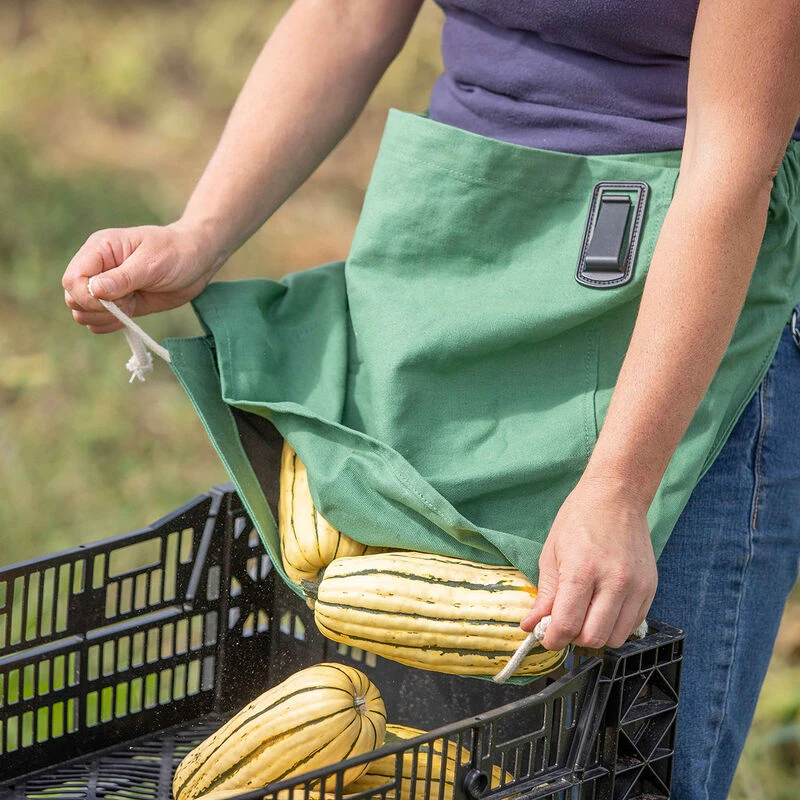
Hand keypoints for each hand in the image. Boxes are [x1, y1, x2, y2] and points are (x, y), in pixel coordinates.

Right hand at [62, 220, 221, 332]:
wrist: (198, 260)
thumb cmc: (176, 252)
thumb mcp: (151, 263)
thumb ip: (123, 278)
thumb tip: (96, 291)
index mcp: (99, 250)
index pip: (73, 279)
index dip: (87, 296)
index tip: (112, 301)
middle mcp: (98, 268)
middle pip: (74, 298)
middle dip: (97, 309)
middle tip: (127, 302)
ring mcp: (107, 288)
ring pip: (84, 312)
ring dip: (105, 318)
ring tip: (131, 305)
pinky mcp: (119, 304)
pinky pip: (100, 321)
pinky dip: (112, 324)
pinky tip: (132, 313)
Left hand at [520, 476, 656, 650]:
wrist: (615, 496)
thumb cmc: (578, 520)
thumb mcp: (551, 554)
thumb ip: (544, 595)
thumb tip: (530, 626)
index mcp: (582, 571)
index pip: (567, 625)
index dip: (552, 639)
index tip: (546, 637)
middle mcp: (613, 582)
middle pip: (594, 638)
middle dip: (574, 638)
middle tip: (565, 623)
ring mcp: (636, 586)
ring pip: (616, 637)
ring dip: (597, 634)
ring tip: (585, 614)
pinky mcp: (650, 587)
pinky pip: (633, 624)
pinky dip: (616, 624)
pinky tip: (603, 606)